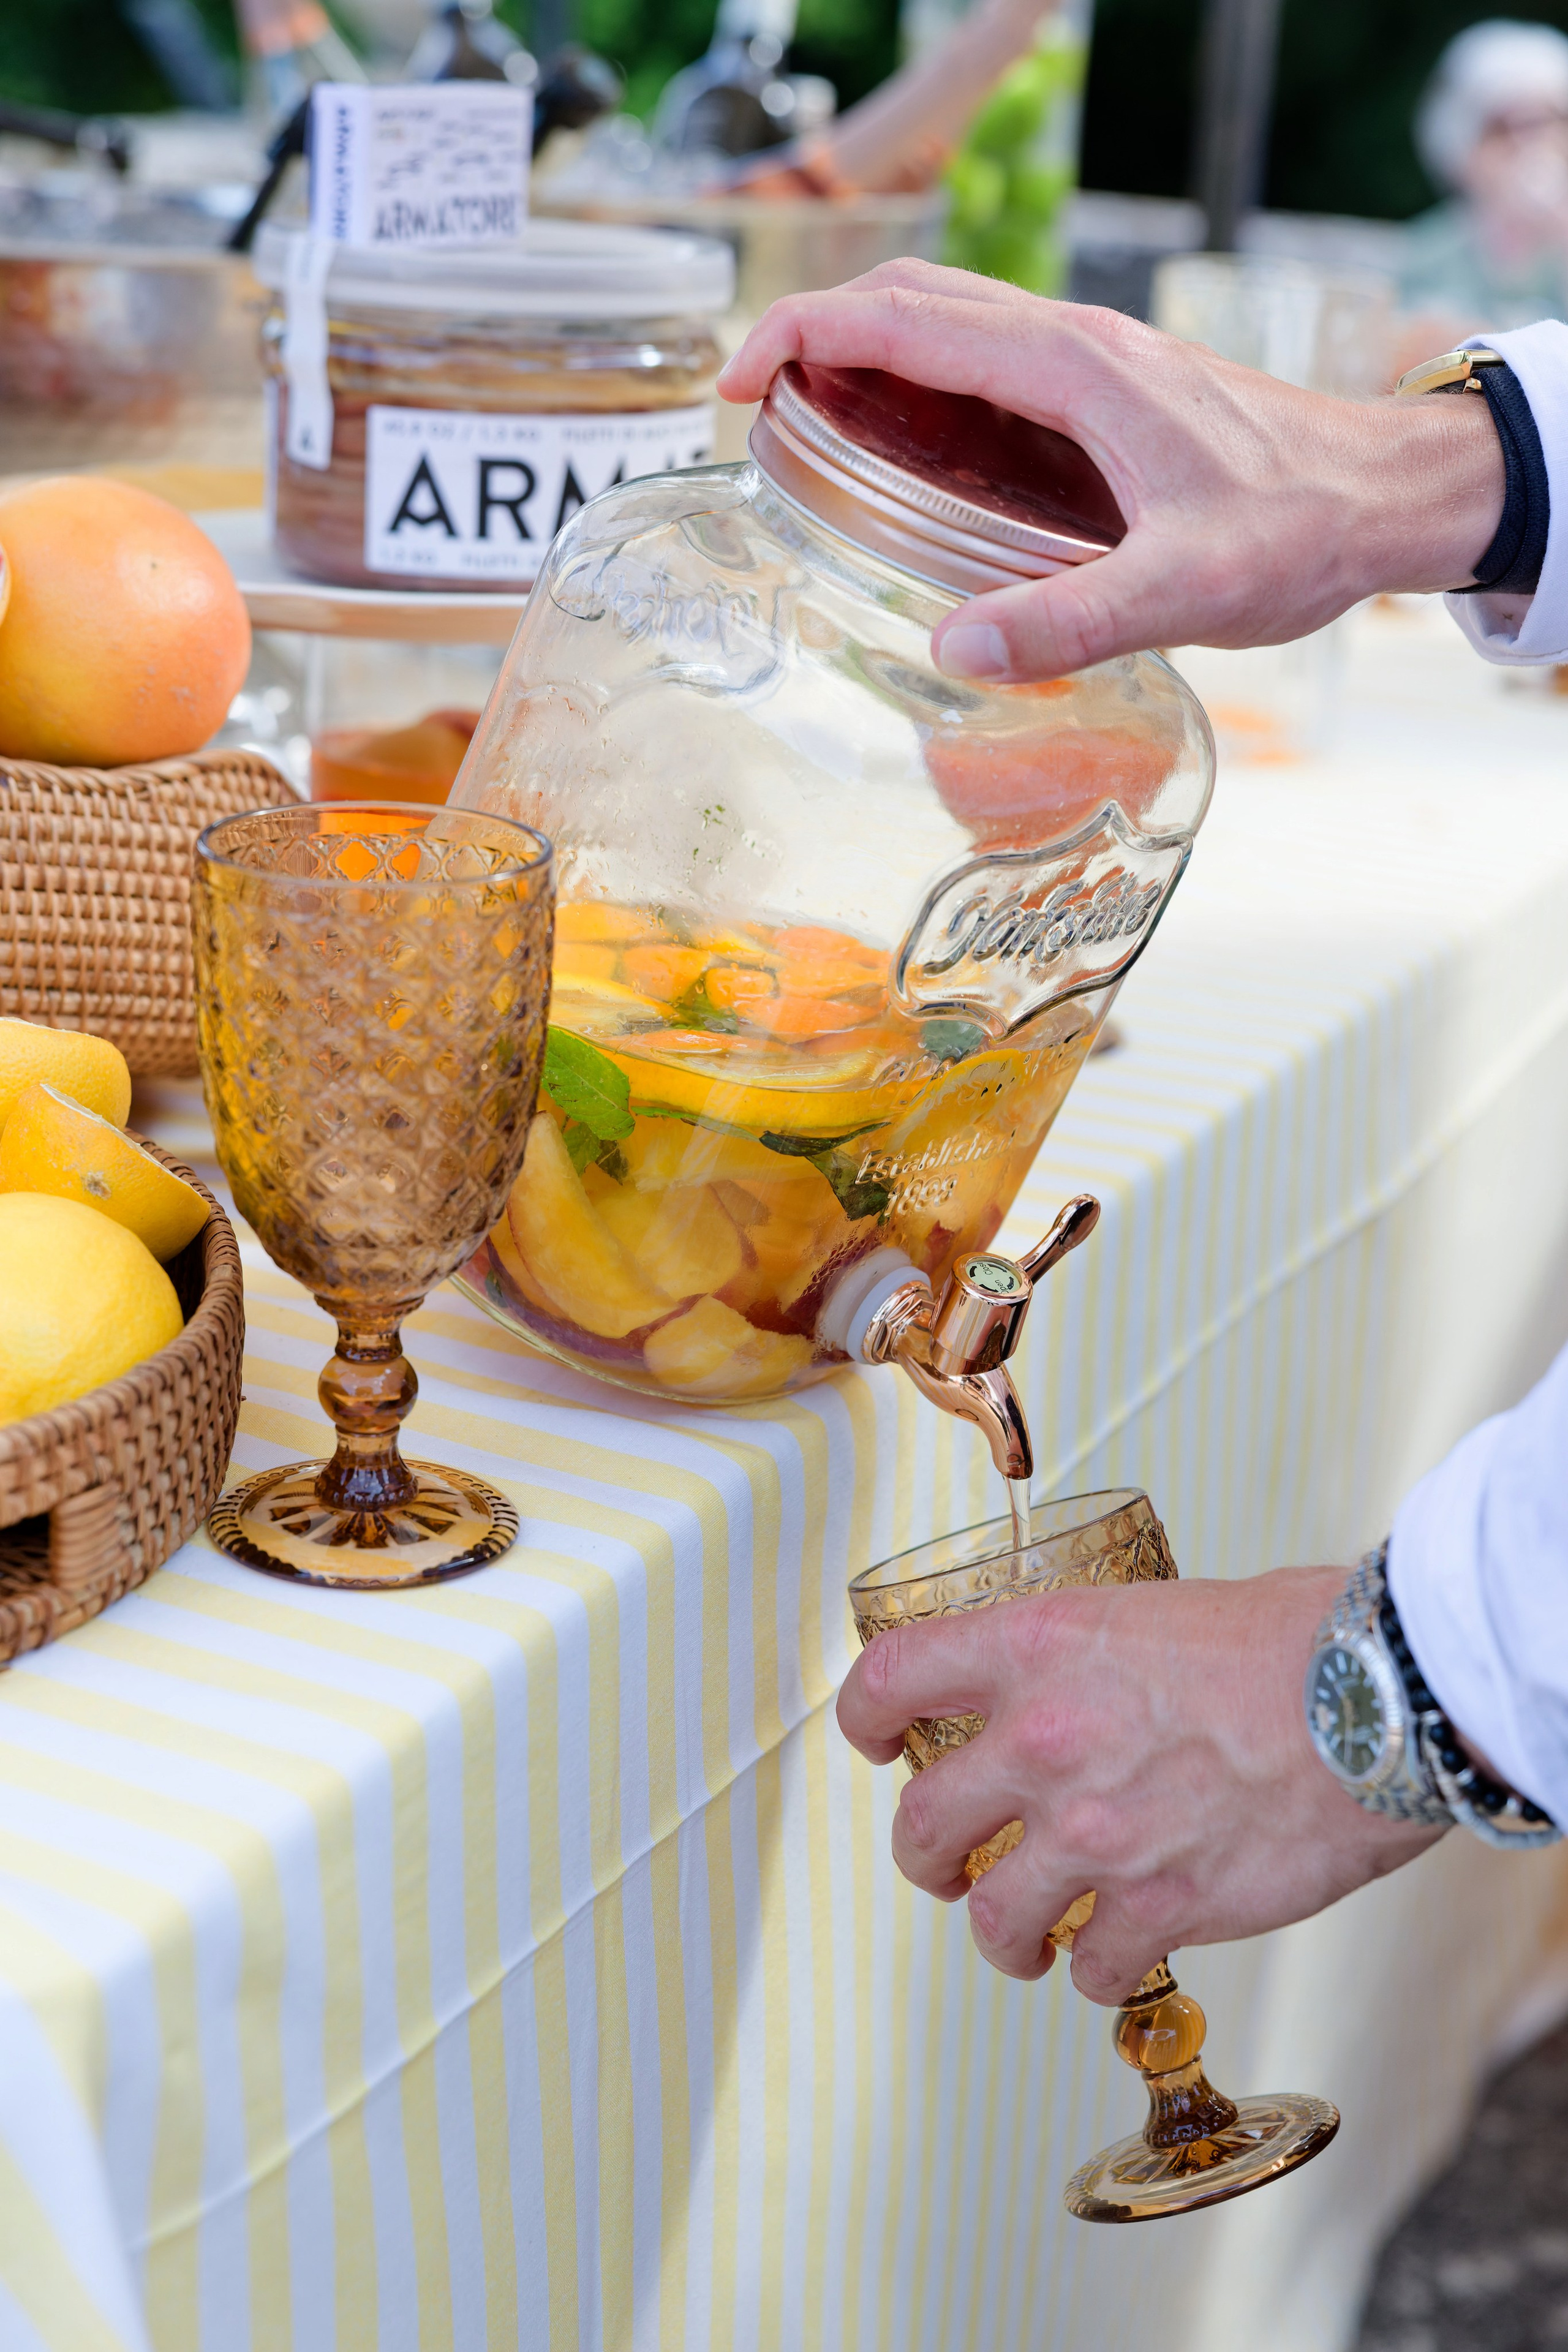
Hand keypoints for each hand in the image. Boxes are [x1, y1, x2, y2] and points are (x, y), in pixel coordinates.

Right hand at [718, 260, 1504, 682]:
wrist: (1387, 494)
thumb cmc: (1298, 529)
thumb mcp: (1186, 588)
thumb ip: (1069, 621)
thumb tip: (952, 646)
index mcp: (1073, 368)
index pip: (905, 319)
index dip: (805, 339)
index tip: (737, 389)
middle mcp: (1075, 345)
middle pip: (913, 299)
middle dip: (817, 336)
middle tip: (753, 411)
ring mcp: (1092, 363)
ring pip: (951, 321)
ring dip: (867, 352)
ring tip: (808, 426)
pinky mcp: (1108, 392)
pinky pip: (989, 361)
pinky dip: (924, 382)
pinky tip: (910, 454)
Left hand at [836, 1562, 1443, 2004]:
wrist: (1379, 1696)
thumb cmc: (1289, 1639)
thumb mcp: (1156, 1611)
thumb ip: (1094, 1659)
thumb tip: (1083, 1686)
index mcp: (1036, 1646)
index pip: (890, 1681)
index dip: (863, 1719)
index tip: (875, 1743)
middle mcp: (1045, 1739)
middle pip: (920, 1823)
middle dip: (926, 1853)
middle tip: (949, 1862)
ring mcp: (1097, 1831)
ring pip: (990, 1917)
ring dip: (1003, 1935)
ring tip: (1028, 1938)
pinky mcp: (1161, 1904)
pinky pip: (1091, 1969)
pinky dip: (1097, 1971)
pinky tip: (1118, 1953)